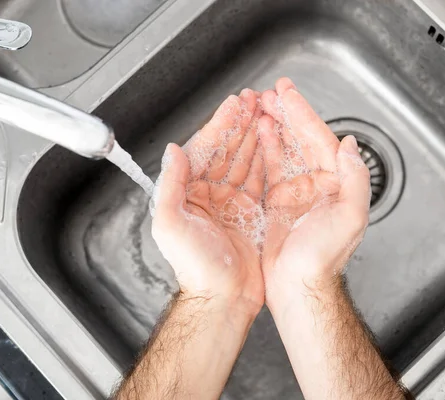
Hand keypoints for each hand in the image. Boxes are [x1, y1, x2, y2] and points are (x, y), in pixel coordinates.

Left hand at [152, 89, 264, 314]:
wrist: (223, 298)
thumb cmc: (196, 269)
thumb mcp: (172, 226)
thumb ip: (170, 187)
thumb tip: (172, 151)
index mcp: (190, 193)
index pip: (206, 149)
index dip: (221, 124)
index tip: (234, 104)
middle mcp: (211, 194)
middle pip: (228, 150)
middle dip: (241, 123)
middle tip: (255, 99)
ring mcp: (233, 202)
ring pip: (245, 160)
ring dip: (255, 136)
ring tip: (267, 113)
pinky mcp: (252, 213)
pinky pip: (260, 180)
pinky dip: (267, 160)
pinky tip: (273, 143)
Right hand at [258, 78, 370, 301]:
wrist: (297, 286)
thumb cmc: (323, 258)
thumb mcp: (350, 217)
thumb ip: (355, 179)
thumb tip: (352, 146)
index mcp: (336, 183)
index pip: (319, 139)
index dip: (303, 113)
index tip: (288, 93)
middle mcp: (317, 183)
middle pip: (301, 138)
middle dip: (286, 112)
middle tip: (271, 91)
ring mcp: (296, 191)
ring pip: (284, 148)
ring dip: (274, 125)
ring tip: (260, 105)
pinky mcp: (276, 202)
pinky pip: (269, 167)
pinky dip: (264, 148)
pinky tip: (257, 133)